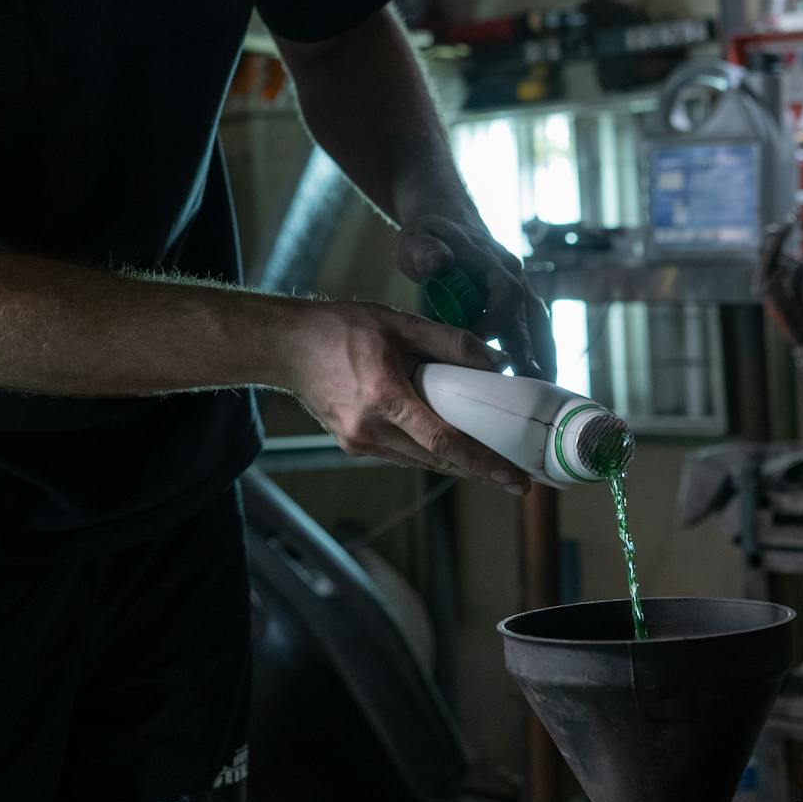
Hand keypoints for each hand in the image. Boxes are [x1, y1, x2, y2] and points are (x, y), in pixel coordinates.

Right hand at [282, 301, 529, 492]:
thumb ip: (449, 343)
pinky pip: (401, 455)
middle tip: (515, 477)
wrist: (287, 346)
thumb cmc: (340, 329)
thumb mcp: (399, 323)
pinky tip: (447, 446)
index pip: (444, 441)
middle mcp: (371, 429)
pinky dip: (427, 452)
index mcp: (384, 397)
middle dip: (479, 470)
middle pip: (437, 460)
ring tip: (490, 464)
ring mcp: (359, 442)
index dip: (482, 462)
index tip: (512, 478)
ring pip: (420, 461)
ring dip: (455, 464)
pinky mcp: (352, 445)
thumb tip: (494, 363)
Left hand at [397, 211, 557, 381]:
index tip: (476, 346)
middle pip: (531, 317)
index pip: (506, 295)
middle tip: (533, 387)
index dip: (495, 322)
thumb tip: (439, 262)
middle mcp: (513, 274)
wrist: (446, 221)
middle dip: (534, 352)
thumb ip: (426, 251)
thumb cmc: (429, 235)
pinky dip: (539, 351)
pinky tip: (538, 378)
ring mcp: (519, 287)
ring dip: (544, 356)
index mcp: (492, 261)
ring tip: (545, 390)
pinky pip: (534, 327)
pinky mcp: (516, 300)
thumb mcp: (418, 239)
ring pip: (539, 325)